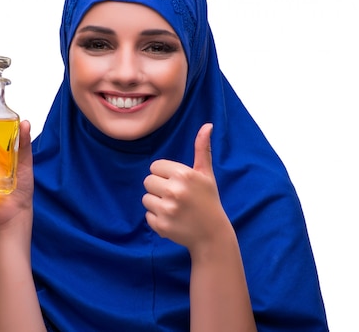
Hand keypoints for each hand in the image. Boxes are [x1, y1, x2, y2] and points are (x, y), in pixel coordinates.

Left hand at [142, 123, 231, 252]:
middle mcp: (174, 191)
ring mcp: (167, 210)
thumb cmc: (208, 200)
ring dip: (156, 203)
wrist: (212, 234)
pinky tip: (172, 220)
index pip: (155, 167)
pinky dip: (157, 218)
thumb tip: (207, 125)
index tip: (177, 182)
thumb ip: (202, 149)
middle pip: (148, 181)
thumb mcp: (206, 174)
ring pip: (146, 198)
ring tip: (174, 208)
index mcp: (184, 175)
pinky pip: (147, 215)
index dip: (165, 174)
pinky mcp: (161, 226)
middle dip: (159, 188)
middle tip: (175, 196)